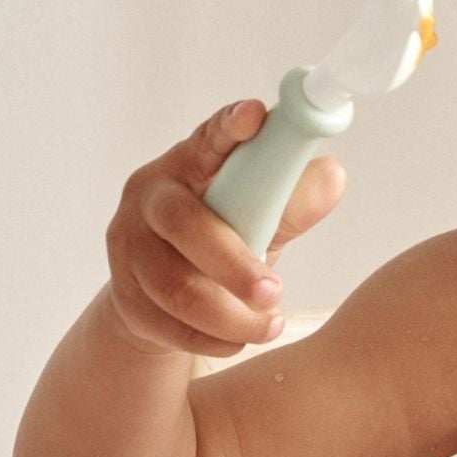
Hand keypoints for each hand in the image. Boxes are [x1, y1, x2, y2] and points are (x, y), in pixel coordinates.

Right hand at [105, 99, 345, 358]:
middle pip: (185, 225)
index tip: (254, 117)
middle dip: (235, 264)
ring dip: (233, 315)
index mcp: (187, 165)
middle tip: (277, 292)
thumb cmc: (220, 241)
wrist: (159, 301)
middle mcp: (148, 199)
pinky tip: (241, 338)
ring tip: (272, 324)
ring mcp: (128, 250)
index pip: (207, 140)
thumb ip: (291, 201)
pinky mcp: (125, 299)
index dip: (228, 129)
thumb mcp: (257, 217)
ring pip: (178, 289)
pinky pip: (171, 328)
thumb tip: (332, 175)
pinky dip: (215, 339)